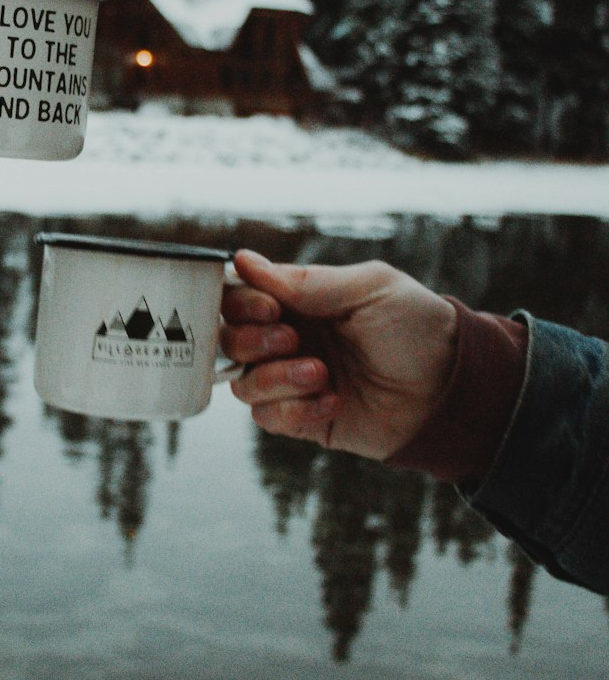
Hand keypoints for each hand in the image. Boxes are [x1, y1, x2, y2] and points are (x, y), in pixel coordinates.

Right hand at [220, 249, 457, 458]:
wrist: (450, 390)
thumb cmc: (417, 328)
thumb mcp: (369, 289)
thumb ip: (307, 280)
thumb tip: (244, 260)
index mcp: (300, 300)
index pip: (239, 295)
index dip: (242, 301)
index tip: (271, 307)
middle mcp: (289, 338)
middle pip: (228, 338)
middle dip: (252, 340)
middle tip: (294, 338)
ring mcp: (293, 380)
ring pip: (241, 382)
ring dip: (275, 378)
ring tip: (322, 374)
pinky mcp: (303, 419)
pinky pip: (267, 418)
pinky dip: (295, 410)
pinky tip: (333, 401)